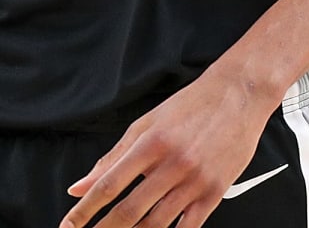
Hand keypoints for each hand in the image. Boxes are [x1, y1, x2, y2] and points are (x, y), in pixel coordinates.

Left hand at [60, 68, 274, 227]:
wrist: (239, 94)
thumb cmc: (191, 105)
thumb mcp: (146, 123)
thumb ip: (112, 158)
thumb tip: (79, 186)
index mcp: (150, 143)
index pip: (108, 185)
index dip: (84, 210)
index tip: (68, 226)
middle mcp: (172, 163)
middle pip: (129, 210)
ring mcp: (195, 180)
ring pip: (157, 223)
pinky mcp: (215, 191)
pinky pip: (189, 226)